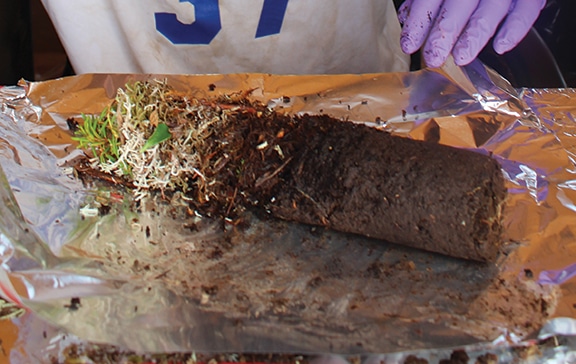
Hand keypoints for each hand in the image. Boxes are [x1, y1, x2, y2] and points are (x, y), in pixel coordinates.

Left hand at [398, 0, 545, 67]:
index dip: (419, 23)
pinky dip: (515, 29)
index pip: (430, 0)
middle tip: (433, 57)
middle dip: (443, 34)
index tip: (409, 46)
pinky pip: (526, 10)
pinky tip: (501, 46)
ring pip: (489, 11)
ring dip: (473, 36)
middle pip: (458, 7)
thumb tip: (406, 17)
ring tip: (461, 57)